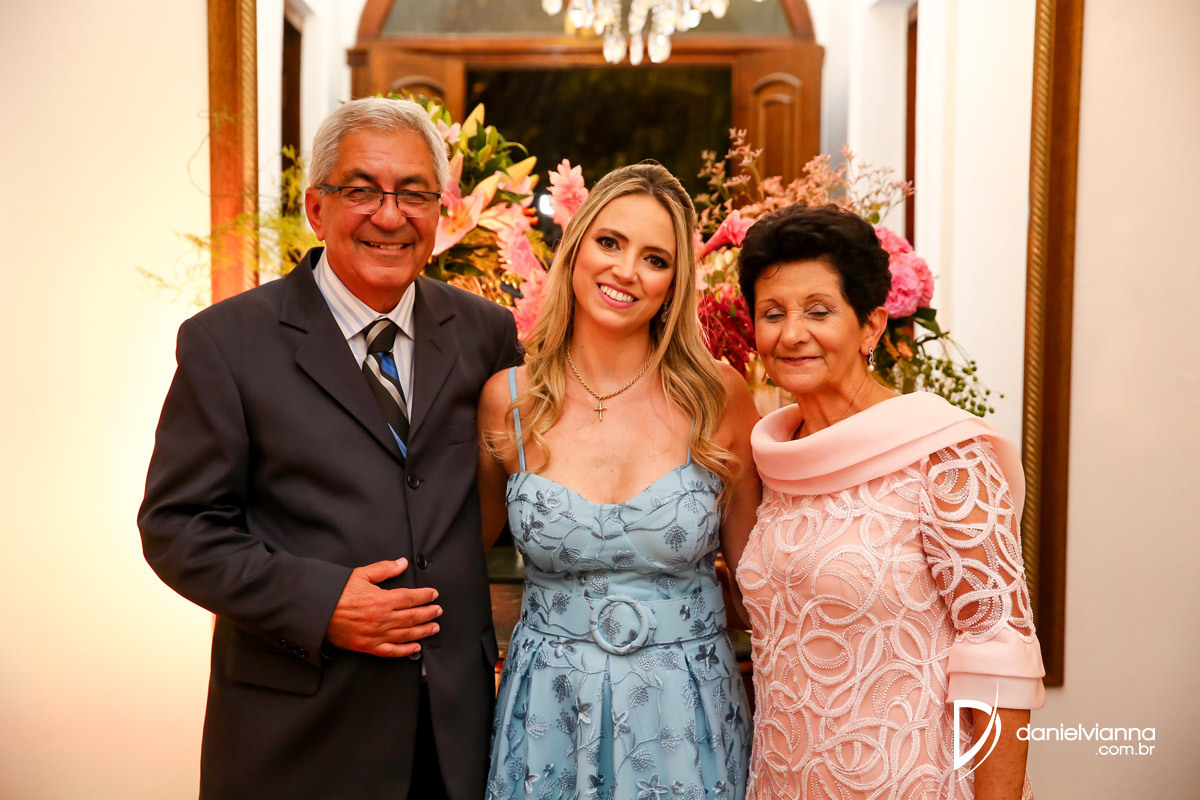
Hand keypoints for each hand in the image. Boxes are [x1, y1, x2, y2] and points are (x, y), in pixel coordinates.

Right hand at [325, 558, 441, 656]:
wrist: (317, 611)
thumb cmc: (336, 593)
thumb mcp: (361, 575)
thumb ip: (384, 569)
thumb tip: (402, 563)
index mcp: (382, 600)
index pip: (411, 598)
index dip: (425, 596)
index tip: (433, 594)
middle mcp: (382, 619)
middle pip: (413, 616)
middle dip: (429, 613)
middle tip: (438, 611)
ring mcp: (376, 635)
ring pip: (407, 634)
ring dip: (423, 631)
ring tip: (434, 627)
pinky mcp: (368, 647)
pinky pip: (391, 651)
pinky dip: (406, 650)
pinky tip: (415, 647)